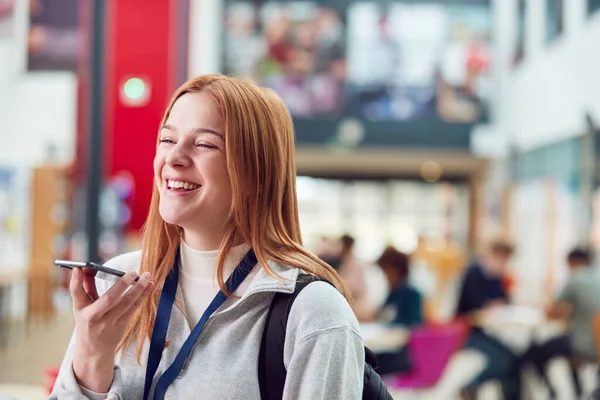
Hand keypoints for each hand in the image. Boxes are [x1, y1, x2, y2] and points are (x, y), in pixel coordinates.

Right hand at [70, 267, 153, 391]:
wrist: (93, 351)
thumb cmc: (88, 323)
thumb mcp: (82, 307)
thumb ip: (85, 288)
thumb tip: (86, 268)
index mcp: (80, 310)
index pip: (76, 294)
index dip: (76, 281)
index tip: (79, 268)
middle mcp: (94, 317)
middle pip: (109, 299)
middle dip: (121, 285)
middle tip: (132, 273)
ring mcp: (108, 323)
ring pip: (126, 304)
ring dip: (138, 289)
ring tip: (147, 276)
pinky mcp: (121, 326)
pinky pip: (133, 309)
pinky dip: (142, 296)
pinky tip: (150, 286)